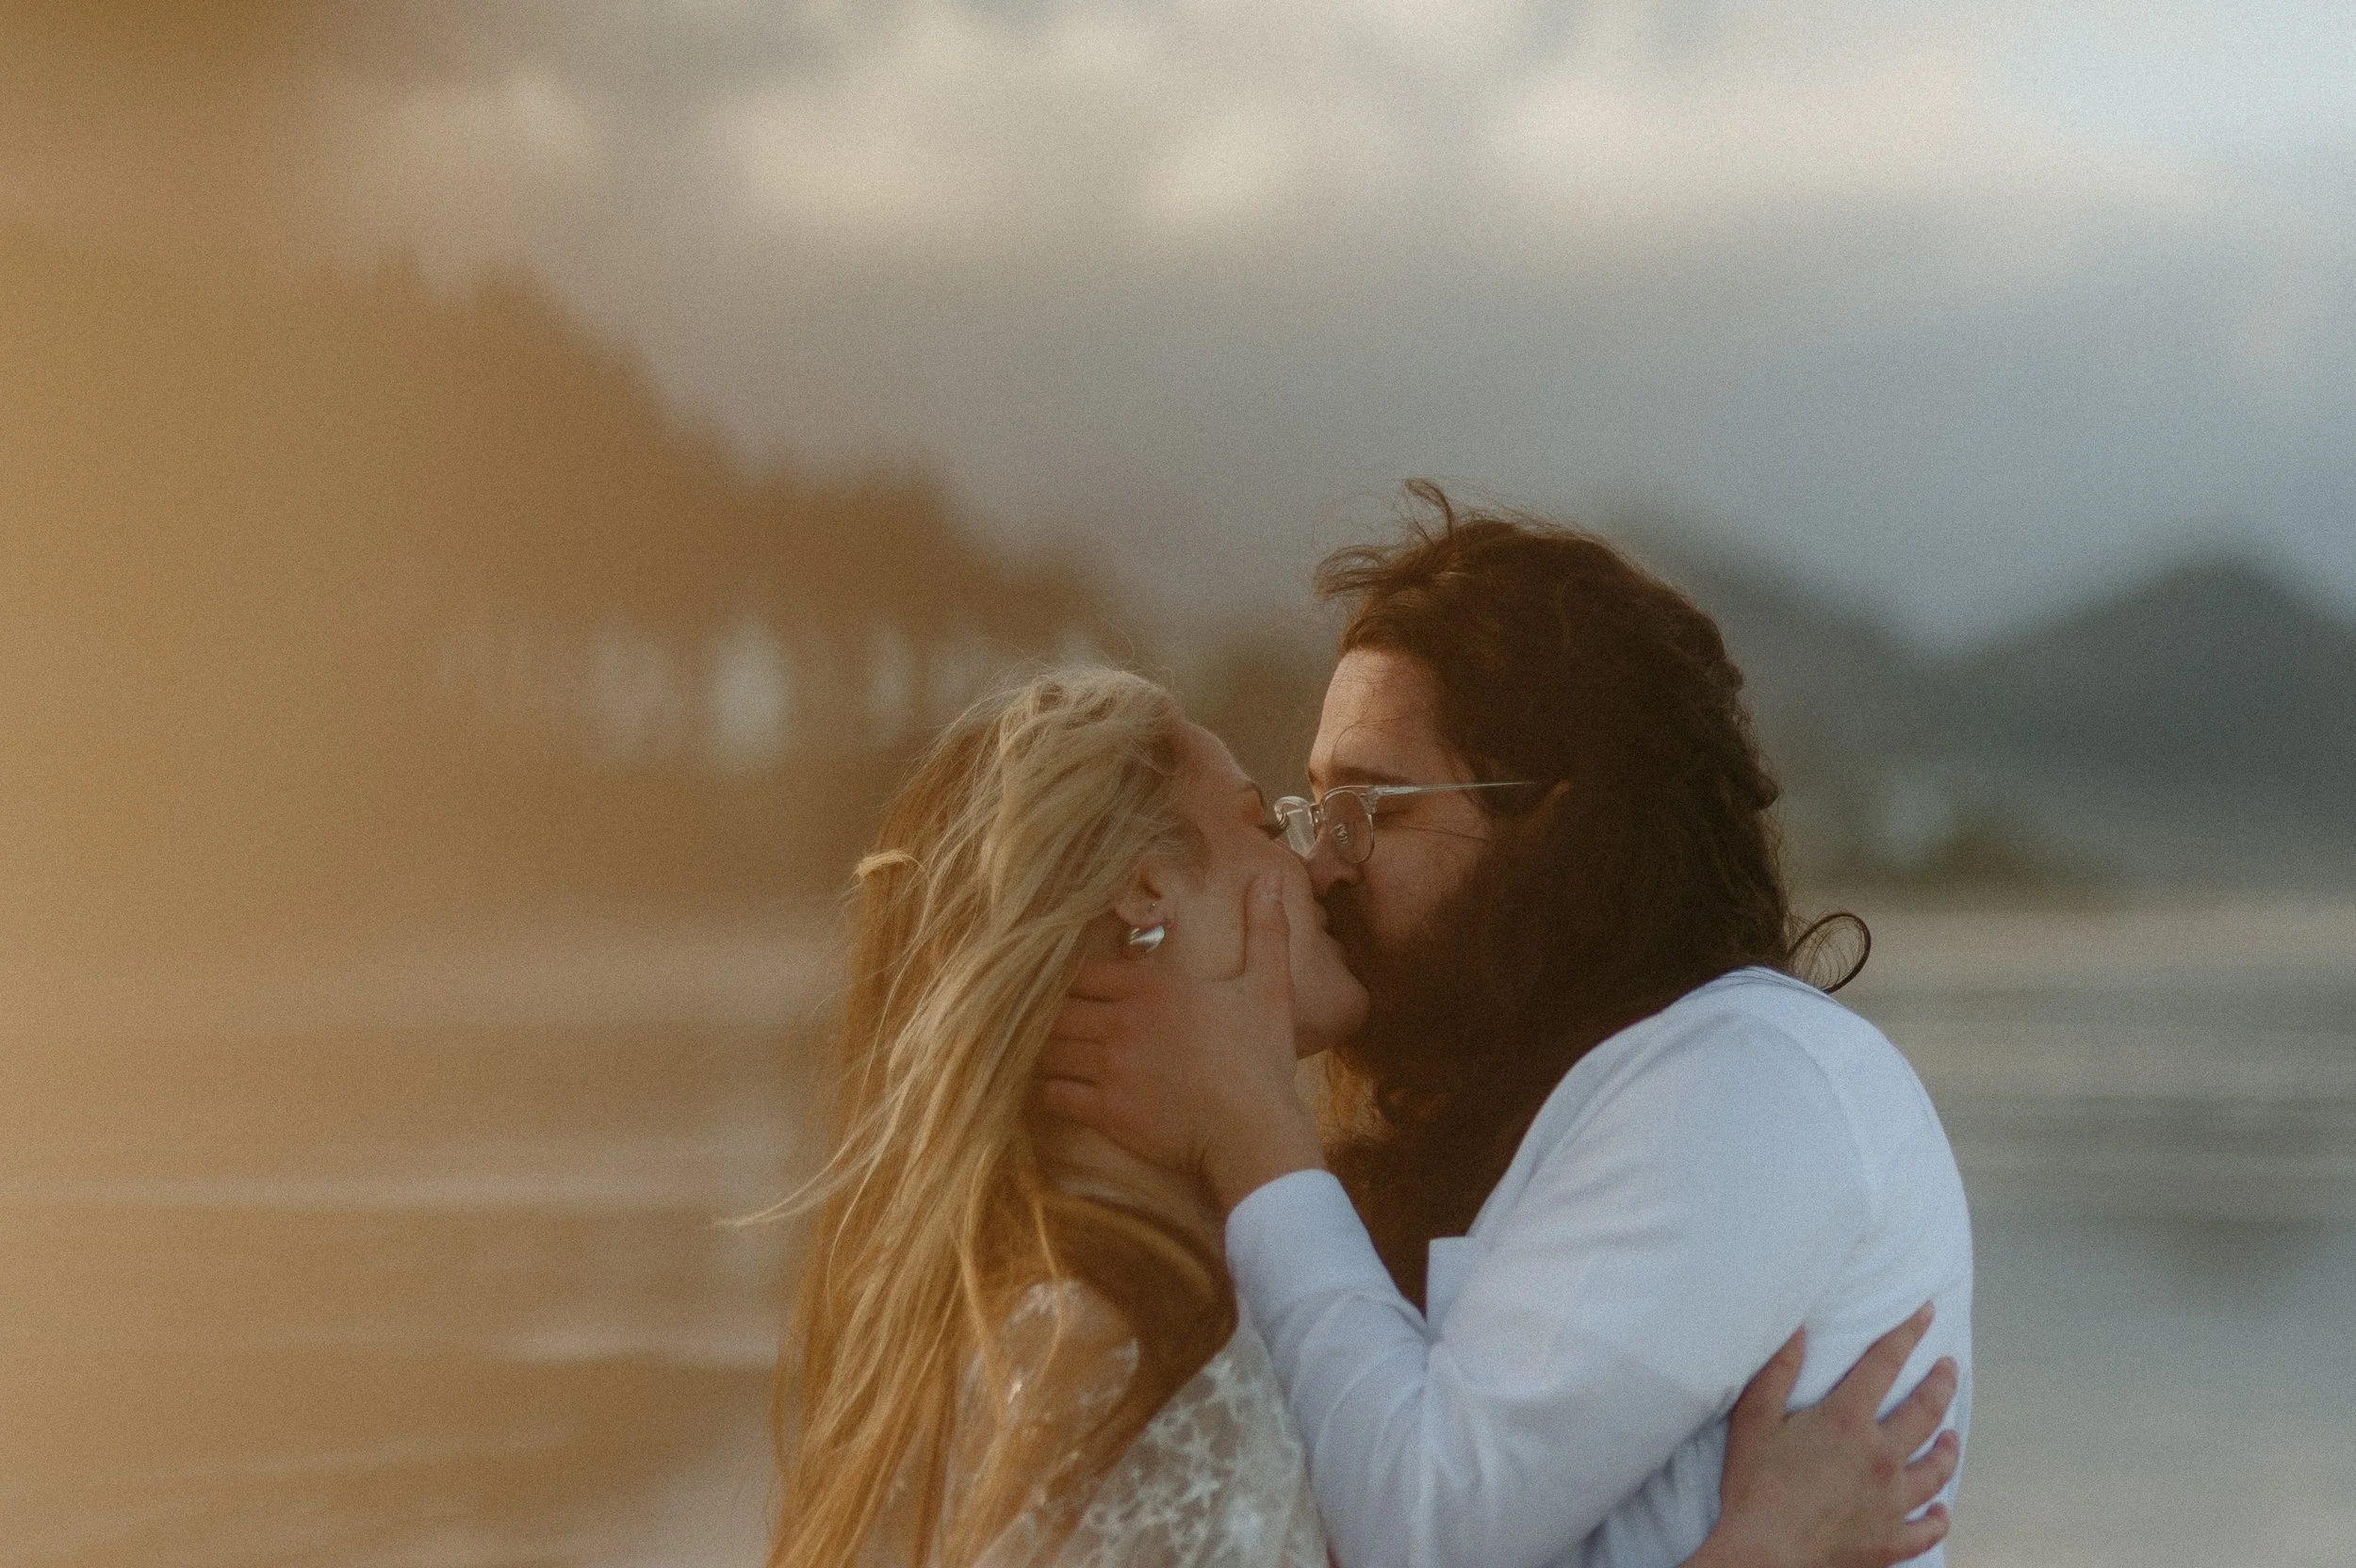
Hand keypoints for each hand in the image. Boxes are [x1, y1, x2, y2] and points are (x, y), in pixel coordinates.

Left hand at [1037, 874, 1324, 1210]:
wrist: (1254, 1133)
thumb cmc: (1262, 1060)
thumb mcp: (1269, 987)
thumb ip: (1266, 931)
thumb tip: (1270, 876)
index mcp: (1153, 987)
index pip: (1082, 973)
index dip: (1072, 982)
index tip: (1070, 992)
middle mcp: (1123, 1021)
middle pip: (1058, 1008)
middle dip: (1052, 1016)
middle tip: (1048, 1024)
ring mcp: (1110, 1067)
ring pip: (1051, 1048)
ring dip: (1046, 1051)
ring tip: (1047, 1055)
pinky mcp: (1106, 1110)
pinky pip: (1054, 1093)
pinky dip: (1049, 1091)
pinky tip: (1055, 1091)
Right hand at [1698, 1305, 1960, 1567]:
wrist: (1765, 1557)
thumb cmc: (1754, 1487)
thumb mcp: (1753, 1419)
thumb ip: (1777, 1371)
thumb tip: (1797, 1327)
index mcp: (1848, 1422)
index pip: (1885, 1364)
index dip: (1907, 1333)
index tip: (1926, 1311)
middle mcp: (1881, 1458)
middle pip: (1925, 1412)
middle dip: (1942, 1383)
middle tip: (1949, 1367)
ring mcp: (1892, 1502)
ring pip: (1937, 1470)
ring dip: (1947, 1448)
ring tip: (1950, 1436)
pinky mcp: (1891, 1541)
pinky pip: (1928, 1528)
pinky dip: (1938, 1517)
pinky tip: (1940, 1510)